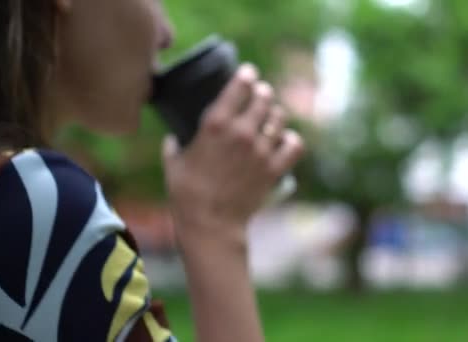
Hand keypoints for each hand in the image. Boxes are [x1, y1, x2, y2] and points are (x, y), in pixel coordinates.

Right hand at [162, 64, 303, 244]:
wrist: (210, 225)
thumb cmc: (186, 194)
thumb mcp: (173, 162)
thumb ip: (174, 143)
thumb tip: (174, 136)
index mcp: (215, 124)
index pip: (240, 85)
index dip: (247, 75)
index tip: (248, 73)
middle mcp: (242, 132)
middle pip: (264, 97)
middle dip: (262, 93)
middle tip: (260, 96)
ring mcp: (261, 150)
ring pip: (279, 118)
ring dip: (275, 115)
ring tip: (270, 119)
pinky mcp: (273, 169)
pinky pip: (294, 145)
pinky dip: (291, 140)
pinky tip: (285, 141)